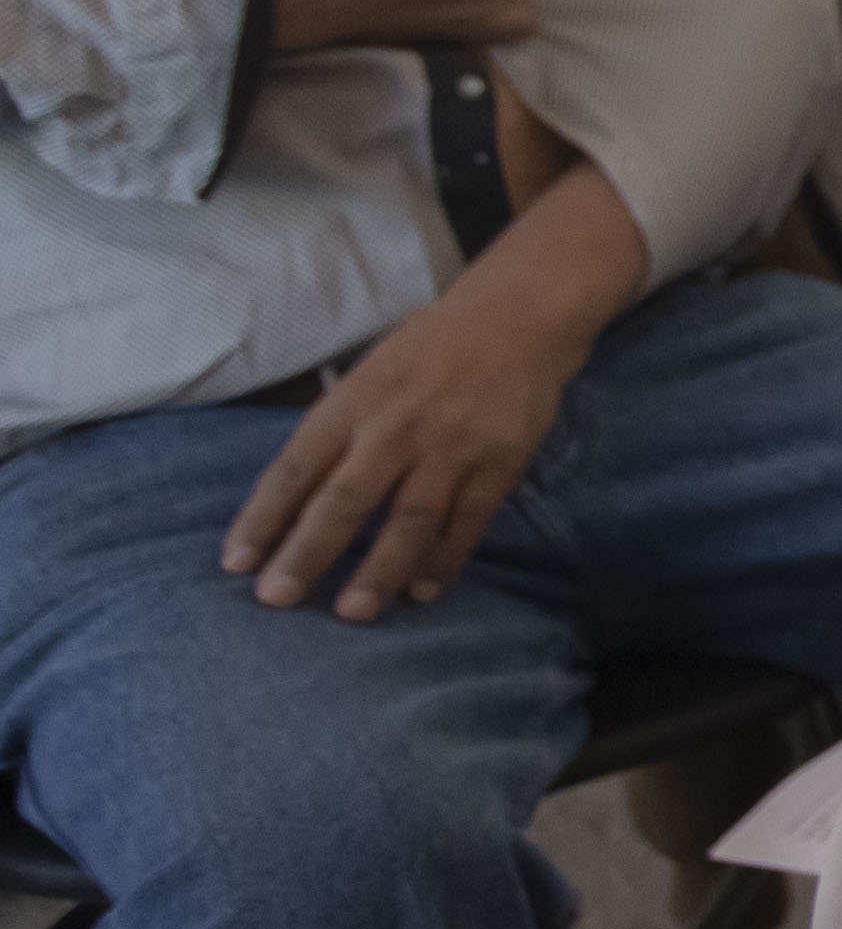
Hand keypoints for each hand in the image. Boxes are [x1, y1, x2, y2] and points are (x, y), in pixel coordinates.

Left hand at [220, 172, 643, 619]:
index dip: (262, 519)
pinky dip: (445, 557)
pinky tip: (423, 589)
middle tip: (276, 598)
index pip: (294, 470)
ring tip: (352, 612)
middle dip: (307, 553)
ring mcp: (451, 446)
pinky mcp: (500, 459)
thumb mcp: (367, 378)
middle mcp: (395, 427)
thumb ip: (336, 434)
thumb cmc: (428, 350)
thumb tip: (292, 503)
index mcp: (352, 404)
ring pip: (408, 518)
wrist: (518, 316)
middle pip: (343, 500)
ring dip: (378, 569)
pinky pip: (468, 519)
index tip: (236, 565)